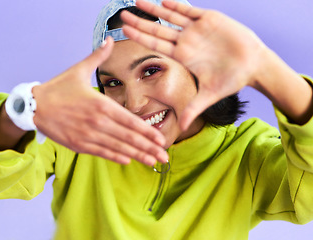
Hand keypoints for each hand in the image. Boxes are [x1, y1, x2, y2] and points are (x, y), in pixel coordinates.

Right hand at [32, 37, 168, 165]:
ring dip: (136, 155)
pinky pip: (101, 152)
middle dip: (148, 148)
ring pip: (117, 147)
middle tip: (164, 157)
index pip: (130, 120)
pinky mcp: (78, 144)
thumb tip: (109, 40)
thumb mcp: (78, 70)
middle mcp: (96, 121)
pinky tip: (127, 161)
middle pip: (128, 137)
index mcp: (100, 103)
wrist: (33, 106)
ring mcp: (87, 135)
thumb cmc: (57, 88)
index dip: (147, 131)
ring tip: (152, 162)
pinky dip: (115, 157)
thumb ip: (97, 57)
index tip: (160, 139)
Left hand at [121, 0, 266, 129]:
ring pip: (170, 16)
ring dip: (154, 8)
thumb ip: (195, 108)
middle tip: (122, 14)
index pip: (155, 45)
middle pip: (157, 29)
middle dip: (140, 22)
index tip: (124, 31)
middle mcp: (185, 41)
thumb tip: (183, 127)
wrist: (254, 65)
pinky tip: (164, 1)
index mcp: (182, 56)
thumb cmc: (232, 80)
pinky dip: (177, 6)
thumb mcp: (210, 95)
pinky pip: (190, 10)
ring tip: (137, 0)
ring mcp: (196, 29)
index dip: (140, 37)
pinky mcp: (210, 19)